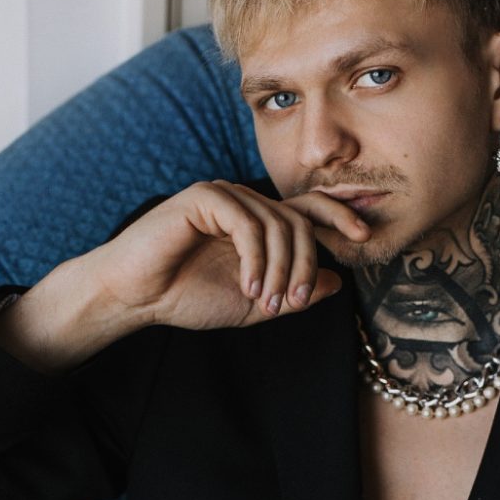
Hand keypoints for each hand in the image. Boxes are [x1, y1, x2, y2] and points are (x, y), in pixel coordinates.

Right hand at [0, 181, 369, 371]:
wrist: (136, 297)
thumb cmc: (188, 297)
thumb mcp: (253, 303)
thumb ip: (291, 291)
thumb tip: (335, 280)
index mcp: (257, 222)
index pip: (306, 209)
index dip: (338, 216)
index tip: (363, 234)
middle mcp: (245, 202)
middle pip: (298, 221)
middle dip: (303, 264)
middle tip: (292, 301)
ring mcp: (224, 196)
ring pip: (276, 223)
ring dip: (279, 268)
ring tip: (267, 300)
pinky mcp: (203, 198)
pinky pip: (247, 222)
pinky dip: (255, 257)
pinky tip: (247, 284)